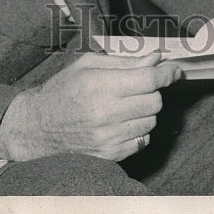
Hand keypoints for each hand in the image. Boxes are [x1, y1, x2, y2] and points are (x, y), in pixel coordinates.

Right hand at [0, 52, 181, 162]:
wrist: (39, 126)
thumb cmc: (63, 90)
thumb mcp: (88, 64)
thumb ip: (125, 61)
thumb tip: (155, 58)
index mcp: (99, 86)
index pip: (148, 80)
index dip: (167, 73)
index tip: (174, 69)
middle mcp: (105, 114)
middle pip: (154, 101)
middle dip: (153, 90)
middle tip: (139, 85)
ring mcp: (108, 138)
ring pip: (151, 121)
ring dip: (146, 110)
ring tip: (126, 104)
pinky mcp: (110, 155)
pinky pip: (142, 140)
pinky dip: (138, 129)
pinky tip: (121, 121)